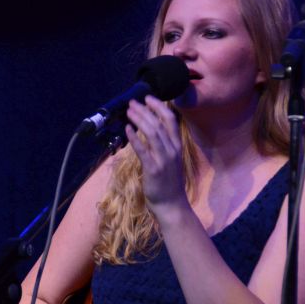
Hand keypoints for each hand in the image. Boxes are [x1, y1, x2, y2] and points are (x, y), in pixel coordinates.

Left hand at [125, 96, 186, 210]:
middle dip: (145, 110)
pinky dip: (135, 138)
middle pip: (159, 124)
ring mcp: (164, 159)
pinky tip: (127, 129)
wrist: (172, 205)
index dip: (159, 107)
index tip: (148, 98)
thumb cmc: (169, 183)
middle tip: (133, 102)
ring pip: (152, 133)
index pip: (171, 120)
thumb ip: (163, 145)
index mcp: (177, 146)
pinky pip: (143, 150)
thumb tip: (150, 129)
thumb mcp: (171, 160)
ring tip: (129, 111)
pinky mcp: (153, 169)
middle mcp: (172, 150)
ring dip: (139, 120)